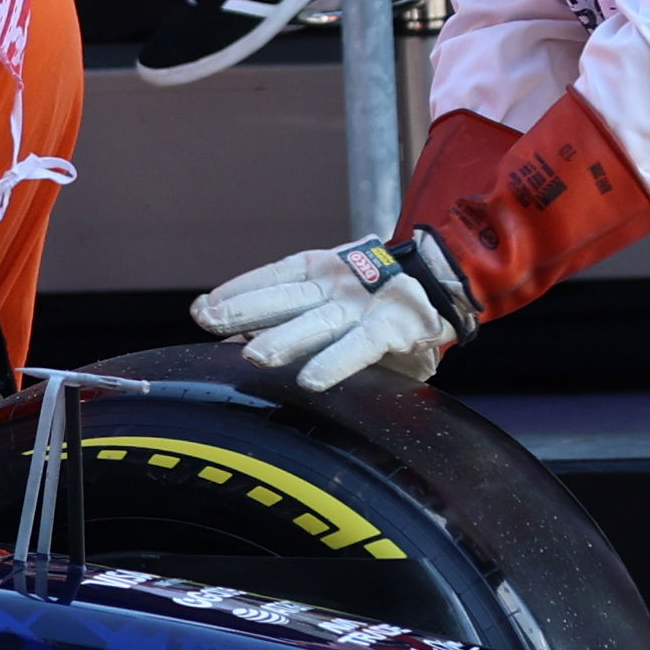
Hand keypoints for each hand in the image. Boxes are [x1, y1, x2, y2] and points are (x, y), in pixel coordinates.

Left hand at [194, 240, 454, 391]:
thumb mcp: (336, 297)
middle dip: (244, 310)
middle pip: (285, 298)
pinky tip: (309, 379)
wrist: (445, 280)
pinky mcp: (393, 328)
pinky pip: (360, 346)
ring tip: (253, 356)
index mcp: (321, 269)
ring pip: (317, 321)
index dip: (238, 290)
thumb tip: (247, 341)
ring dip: (284, 338)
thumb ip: (299, 316)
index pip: (273, 276)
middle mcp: (338, 283)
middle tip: (209, 320)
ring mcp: (365, 305)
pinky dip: (335, 361)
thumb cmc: (378, 296)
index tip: (204, 307)